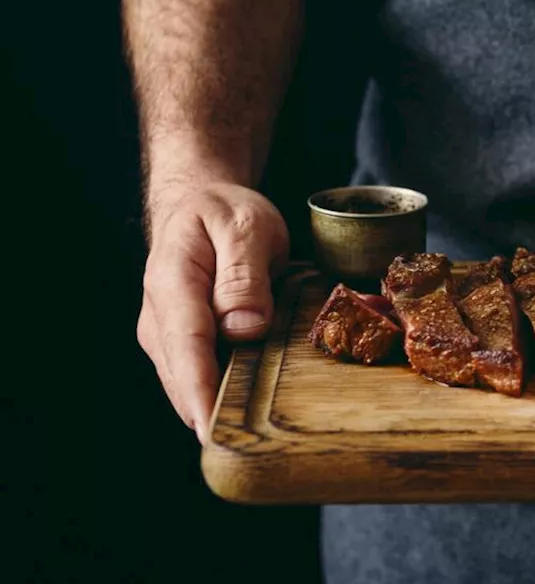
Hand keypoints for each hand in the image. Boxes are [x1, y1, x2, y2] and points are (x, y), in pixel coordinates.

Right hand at [137, 182, 288, 442]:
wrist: (199, 204)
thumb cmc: (224, 212)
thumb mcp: (246, 227)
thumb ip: (244, 275)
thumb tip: (244, 327)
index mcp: (174, 281)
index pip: (186, 345)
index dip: (200, 391)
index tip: (212, 429)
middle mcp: (160, 315)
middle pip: (183, 375)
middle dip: (210, 415)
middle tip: (249, 450)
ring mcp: (166, 333)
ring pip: (187, 383)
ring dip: (216, 409)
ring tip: (253, 441)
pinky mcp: (180, 344)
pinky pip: (198, 375)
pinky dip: (217, 396)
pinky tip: (245, 414)